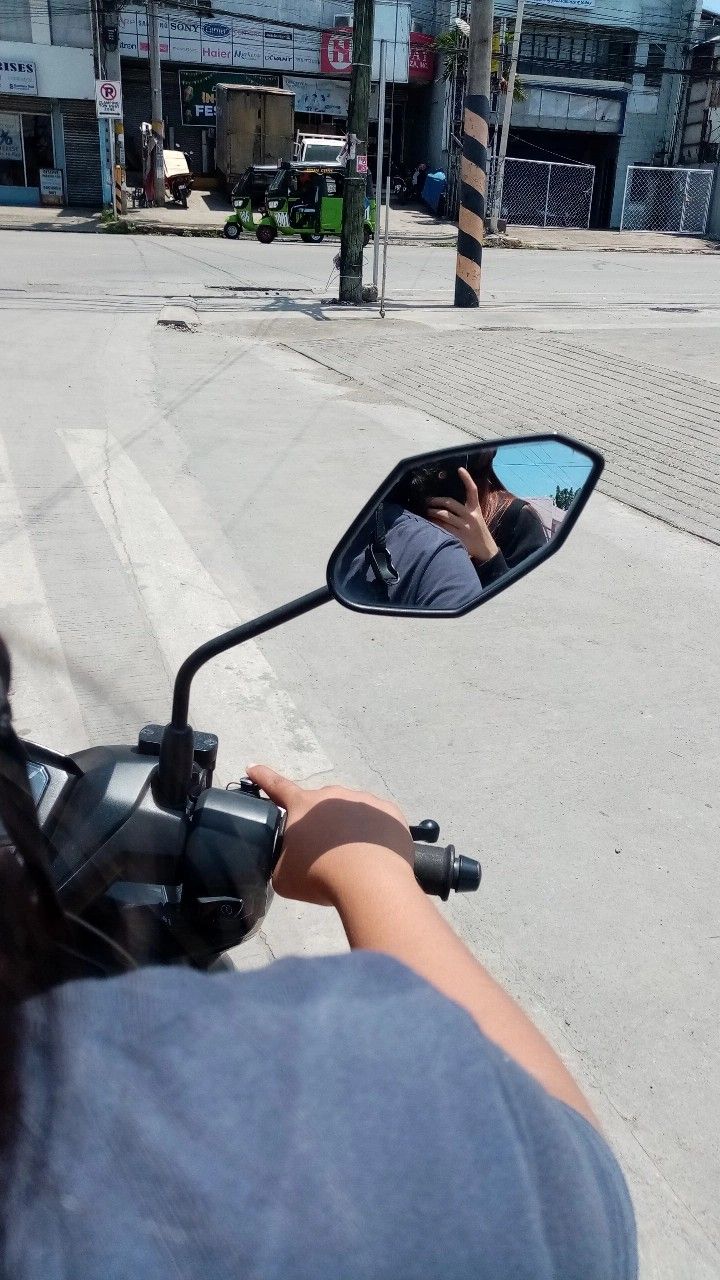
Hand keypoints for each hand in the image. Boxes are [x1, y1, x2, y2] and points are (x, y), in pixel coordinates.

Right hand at [245, 765, 414, 907]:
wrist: (370, 881)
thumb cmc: (319, 876)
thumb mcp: (282, 876)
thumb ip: (282, 860)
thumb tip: (291, 859)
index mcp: (302, 806)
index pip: (276, 786)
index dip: (263, 777)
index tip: (253, 767)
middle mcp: (332, 796)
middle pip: (320, 809)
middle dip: (320, 826)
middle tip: (324, 855)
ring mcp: (364, 800)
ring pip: (351, 814)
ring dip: (349, 831)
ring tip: (353, 861)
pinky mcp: (389, 812)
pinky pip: (377, 822)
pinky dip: (374, 836)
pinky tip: (374, 857)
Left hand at [427, 467, 498, 563]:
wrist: (486, 551)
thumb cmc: (478, 531)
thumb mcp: (476, 517)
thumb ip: (465, 509)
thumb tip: (446, 502)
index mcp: (475, 509)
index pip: (472, 491)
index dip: (467, 479)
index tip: (459, 469)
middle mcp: (470, 516)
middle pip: (450, 503)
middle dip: (436, 500)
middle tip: (428, 500)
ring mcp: (464, 527)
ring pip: (445, 515)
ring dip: (433, 512)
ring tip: (427, 511)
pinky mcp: (459, 537)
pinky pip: (443, 528)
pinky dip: (435, 525)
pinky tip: (430, 524)